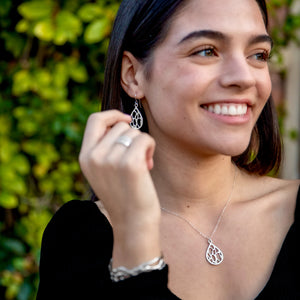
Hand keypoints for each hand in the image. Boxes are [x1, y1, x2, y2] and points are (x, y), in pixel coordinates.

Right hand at [79, 110, 160, 266]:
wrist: (132, 223)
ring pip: (134, 131)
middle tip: (135, 159)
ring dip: (142, 145)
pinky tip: (148, 166)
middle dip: (132, 138)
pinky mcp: (130, 163)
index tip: (126, 119)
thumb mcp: (103, 171)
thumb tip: (122, 121)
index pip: (94, 120)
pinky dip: (150, 148)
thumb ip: (105, 147)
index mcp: (85, 157)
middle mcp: (94, 156)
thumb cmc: (123, 195)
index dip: (112, 115)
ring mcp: (111, 159)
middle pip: (120, 126)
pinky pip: (145, 139)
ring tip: (141, 166)